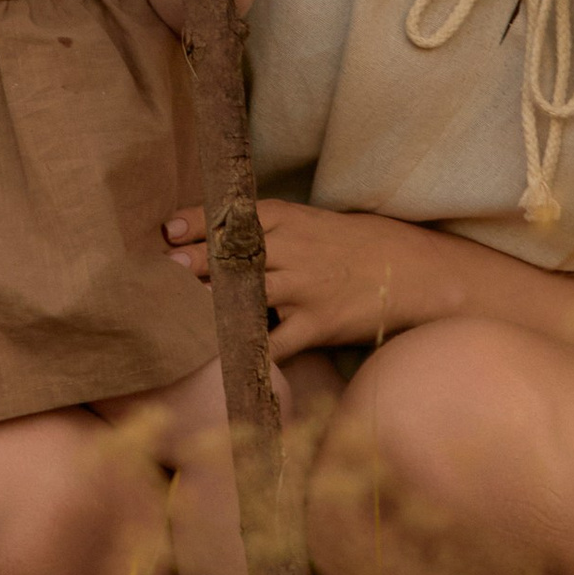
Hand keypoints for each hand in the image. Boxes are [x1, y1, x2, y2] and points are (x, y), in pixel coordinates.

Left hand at [162, 198, 451, 355]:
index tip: (167, 230)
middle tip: (159, 271)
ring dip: (207, 304)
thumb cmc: (357, 247)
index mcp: (290, 219)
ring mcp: (304, 288)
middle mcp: (293, 249)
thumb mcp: (314, 224)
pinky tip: (219, 357)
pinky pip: (273, 341)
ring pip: (244, 295)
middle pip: (230, 255)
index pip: (233, 216)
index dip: (197, 222)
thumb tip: (215, 239)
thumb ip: (270, 229)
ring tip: (174, 312)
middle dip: (192, 263)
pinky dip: (247, 349)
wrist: (414, 271)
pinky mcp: (317, 324)